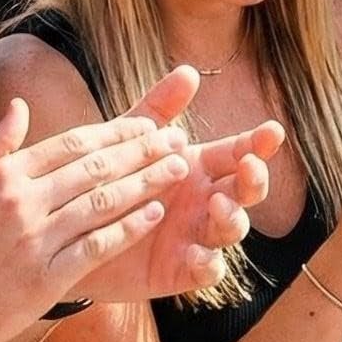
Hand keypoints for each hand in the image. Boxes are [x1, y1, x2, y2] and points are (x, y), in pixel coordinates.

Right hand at [0, 74, 199, 341]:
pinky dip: (129, 228)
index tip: (148, 125)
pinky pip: (97, 246)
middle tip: (177, 140)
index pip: (73, 143)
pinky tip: (155, 215)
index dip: (116, 133)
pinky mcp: (43, 279)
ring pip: (102, 202)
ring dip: (146, 183)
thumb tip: (20, 105)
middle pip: (95, 167)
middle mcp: (20, 201)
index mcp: (3, 174)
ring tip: (178, 170)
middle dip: (142, 151)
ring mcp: (33, 240)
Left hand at [85, 108, 281, 303]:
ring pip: (232, 229)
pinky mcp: (180, 271)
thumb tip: (187, 70)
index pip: (238, 152)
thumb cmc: (105, 181)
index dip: (257, 143)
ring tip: (218, 204)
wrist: (68, 233)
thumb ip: (158, 108)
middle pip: (245, 190)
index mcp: (198, 168)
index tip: (272, 131)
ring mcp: (196, 236)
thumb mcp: (127, 141)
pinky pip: (207, 271)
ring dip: (233, 217)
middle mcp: (204, 202)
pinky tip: (198, 255)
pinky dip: (208, 264)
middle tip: (249, 166)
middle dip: (254, 179)